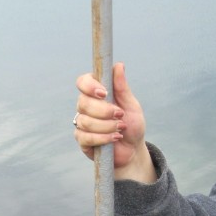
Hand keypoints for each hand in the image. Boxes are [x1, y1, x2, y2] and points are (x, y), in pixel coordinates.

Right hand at [73, 63, 155, 181]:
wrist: (133, 149)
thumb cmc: (132, 125)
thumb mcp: (131, 105)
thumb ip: (122, 87)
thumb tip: (118, 65)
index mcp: (96, 92)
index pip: (82, 82)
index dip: (89, 86)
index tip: (104, 93)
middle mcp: (86, 106)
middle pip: (83, 102)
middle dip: (104, 111)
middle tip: (120, 115)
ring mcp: (82, 123)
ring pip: (85, 121)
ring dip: (106, 126)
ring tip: (120, 128)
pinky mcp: (82, 140)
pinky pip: (85, 137)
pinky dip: (102, 138)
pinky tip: (114, 138)